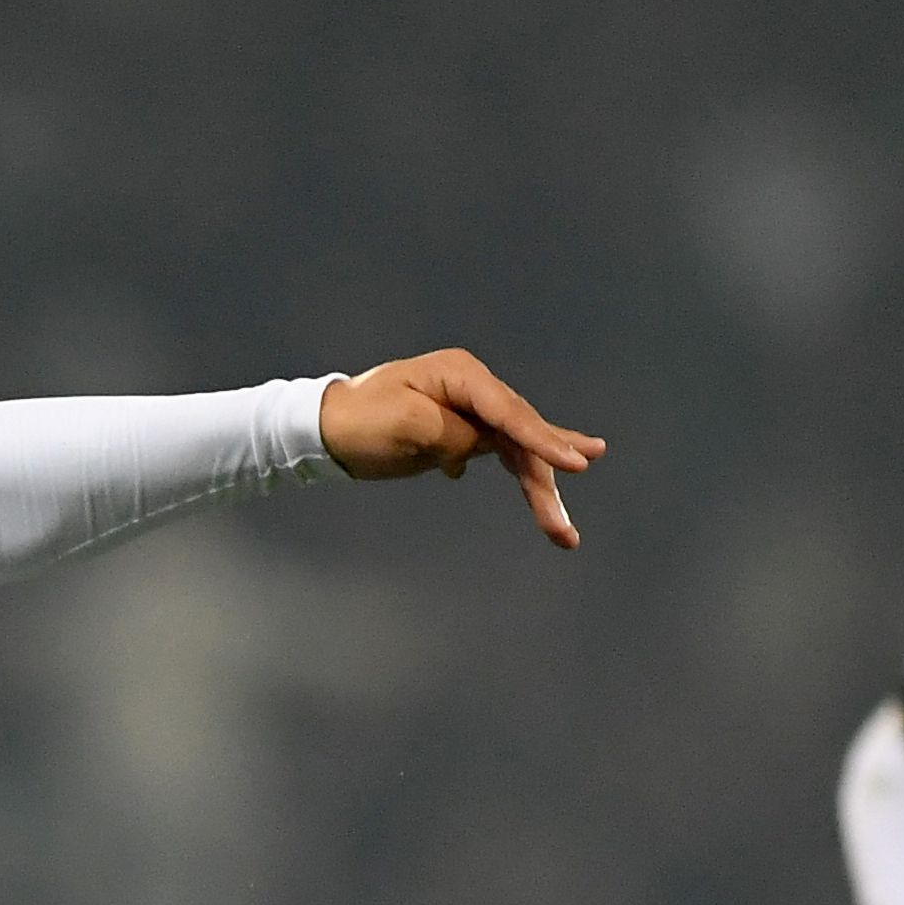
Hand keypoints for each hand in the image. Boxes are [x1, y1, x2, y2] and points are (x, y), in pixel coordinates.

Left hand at [319, 350, 603, 548]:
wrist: (325, 429)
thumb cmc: (359, 421)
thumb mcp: (405, 426)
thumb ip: (452, 434)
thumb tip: (482, 447)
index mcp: (461, 376)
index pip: (510, 414)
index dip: (544, 442)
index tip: (577, 465)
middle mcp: (472, 388)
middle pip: (521, 435)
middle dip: (545, 479)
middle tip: (564, 527)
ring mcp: (469, 410)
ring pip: (515, 449)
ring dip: (537, 487)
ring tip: (561, 528)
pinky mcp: (459, 433)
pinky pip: (498, 454)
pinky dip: (516, 475)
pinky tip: (536, 497)